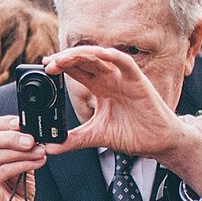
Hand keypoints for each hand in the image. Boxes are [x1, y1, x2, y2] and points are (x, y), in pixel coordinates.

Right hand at [0, 112, 67, 200]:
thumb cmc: (12, 188)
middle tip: (33, 139)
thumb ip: (19, 145)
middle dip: (13, 137)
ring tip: (40, 152)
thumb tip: (33, 130)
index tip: (24, 123)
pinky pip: (1, 170)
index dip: (3, 122)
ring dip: (21, 152)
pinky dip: (22, 165)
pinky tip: (37, 163)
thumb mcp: (16, 160)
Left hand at [47, 46, 201, 195]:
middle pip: (84, 61)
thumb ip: (73, 140)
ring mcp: (123, 78)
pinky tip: (102, 53)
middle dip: (65, 60)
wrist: (157, 142)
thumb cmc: (132, 134)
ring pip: (100, 58)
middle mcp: (110, 79)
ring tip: (63, 59)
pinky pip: (126, 63)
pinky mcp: (139, 81)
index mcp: (99, 88)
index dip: (60, 67)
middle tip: (48, 64)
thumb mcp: (95, 136)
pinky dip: (114, 56)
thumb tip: (49, 147)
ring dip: (81, 55)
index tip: (44, 69)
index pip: (76, 71)